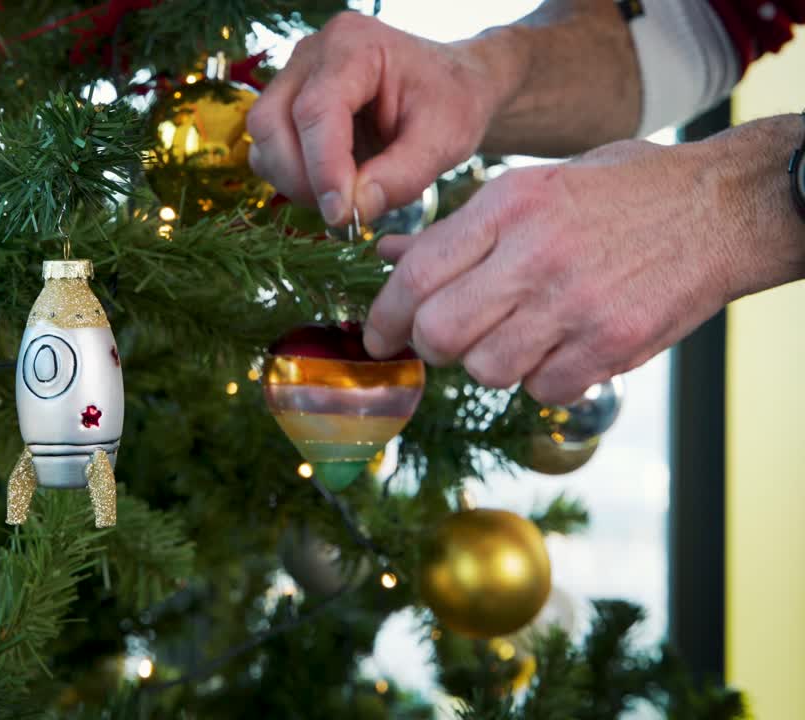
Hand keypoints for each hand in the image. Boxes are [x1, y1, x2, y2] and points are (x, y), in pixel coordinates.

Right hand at [245, 12, 512, 224]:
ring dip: (294, 182)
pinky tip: (332, 185)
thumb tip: (351, 210)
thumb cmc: (451, 104)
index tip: (341, 214)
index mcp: (355, 45)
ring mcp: (293, 77)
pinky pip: (268, 150)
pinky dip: (293, 179)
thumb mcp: (445, 140)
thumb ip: (402, 176)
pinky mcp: (286, 105)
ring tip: (342, 197)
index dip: (322, 167)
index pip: (316, 109)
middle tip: (343, 211)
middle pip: (271, 122)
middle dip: (301, 179)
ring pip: (263, 140)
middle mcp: (312, 54)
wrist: (449, 89)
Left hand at [363, 136, 775, 404]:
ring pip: (486, 369)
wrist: (721, 208)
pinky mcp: (614, 344)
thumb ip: (455, 230)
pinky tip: (562, 347)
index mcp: (509, 205)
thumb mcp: (531, 187)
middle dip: (431, 345)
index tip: (378, 334)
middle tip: (449, 337)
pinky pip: (543, 390)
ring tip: (519, 333)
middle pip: (439, 333)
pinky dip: (543, 380)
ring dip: (490, 363)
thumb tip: (386, 257)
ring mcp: (577, 303)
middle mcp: (537, 254)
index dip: (384, 315)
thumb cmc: (616, 195)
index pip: (416, 275)